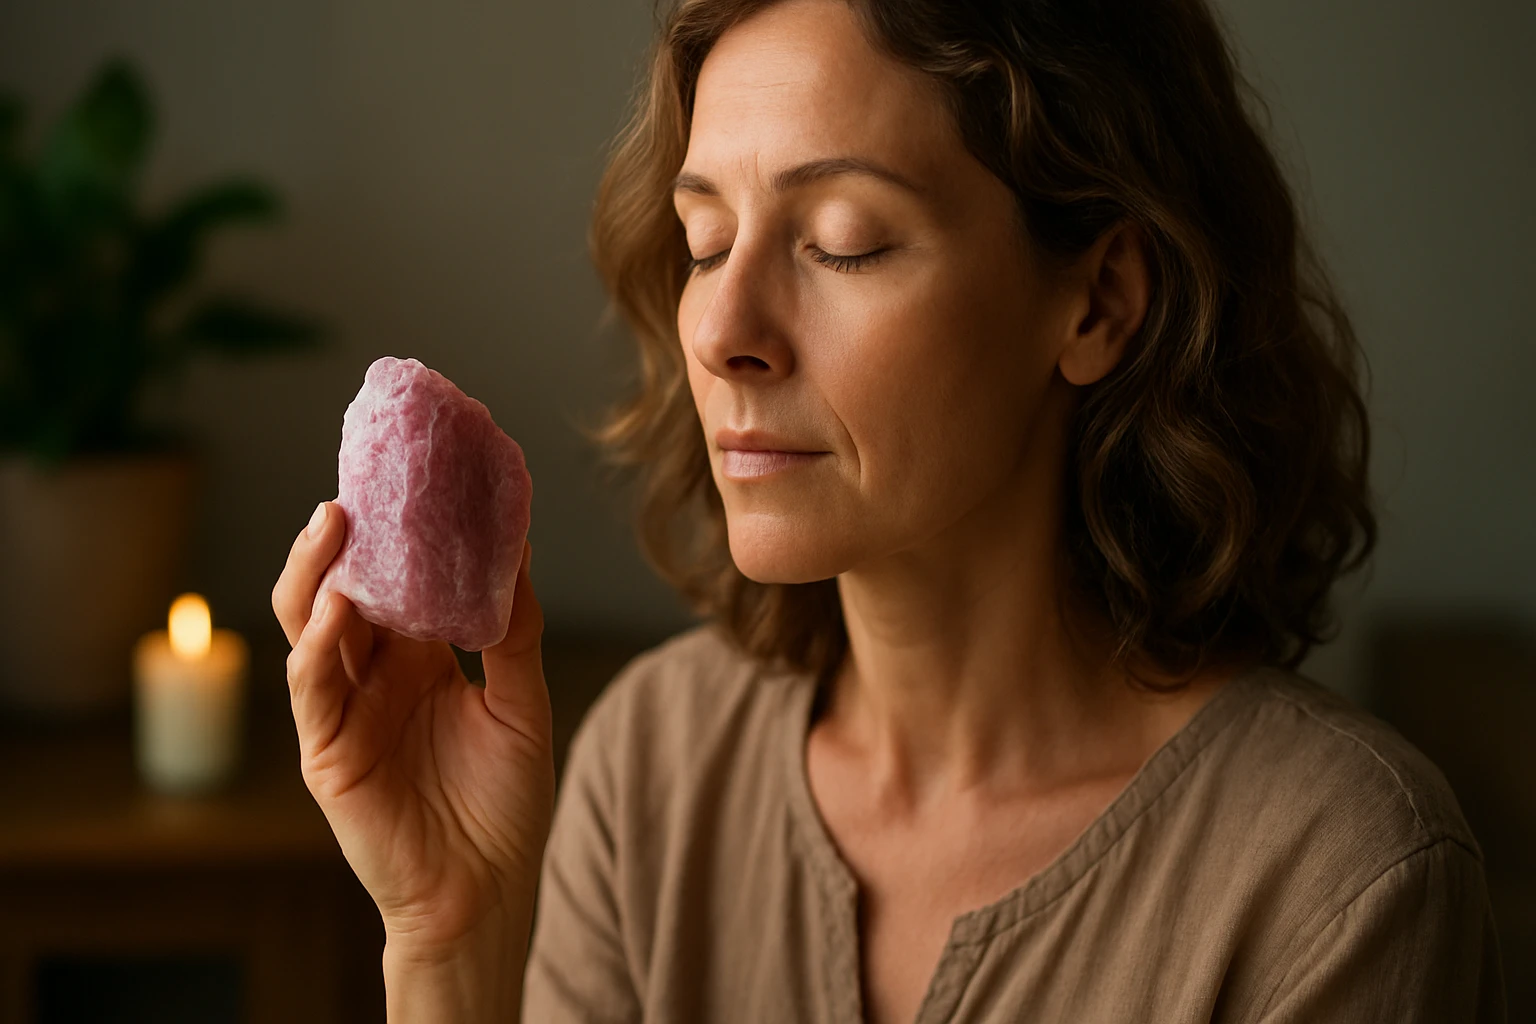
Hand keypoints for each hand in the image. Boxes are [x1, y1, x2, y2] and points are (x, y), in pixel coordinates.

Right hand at [272, 501, 553, 950]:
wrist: (488, 891)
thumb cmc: (505, 804)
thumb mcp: (523, 705)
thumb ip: (514, 632)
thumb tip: (520, 547)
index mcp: (420, 657)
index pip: (397, 579)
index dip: (398, 530)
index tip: (412, 473)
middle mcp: (376, 673)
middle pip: (344, 587)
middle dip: (346, 536)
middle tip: (360, 482)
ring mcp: (345, 709)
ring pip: (310, 624)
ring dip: (318, 572)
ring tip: (335, 521)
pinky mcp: (327, 750)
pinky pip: (313, 686)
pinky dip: (320, 643)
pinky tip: (340, 608)